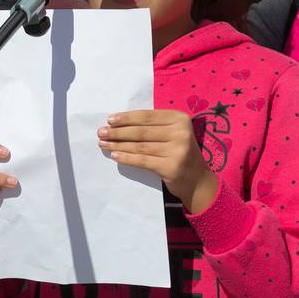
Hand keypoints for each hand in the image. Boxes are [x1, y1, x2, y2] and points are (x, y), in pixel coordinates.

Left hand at [98, 109, 217, 213]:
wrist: (197, 180)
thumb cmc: (179, 153)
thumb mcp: (173, 134)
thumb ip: (153, 127)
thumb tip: (119, 124)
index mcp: (180, 119)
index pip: (147, 116)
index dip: (126, 118)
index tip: (110, 120)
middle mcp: (181, 132)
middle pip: (142, 131)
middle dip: (118, 132)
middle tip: (101, 132)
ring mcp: (177, 150)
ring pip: (140, 146)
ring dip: (119, 145)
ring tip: (104, 144)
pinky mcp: (171, 167)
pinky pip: (143, 160)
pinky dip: (127, 158)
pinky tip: (115, 156)